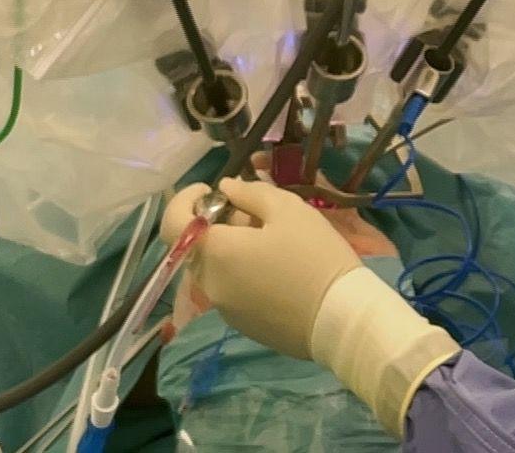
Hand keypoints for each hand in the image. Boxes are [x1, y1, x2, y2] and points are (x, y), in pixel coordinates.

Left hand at [163, 179, 458, 434]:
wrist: (340, 318)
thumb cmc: (314, 256)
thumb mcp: (289, 210)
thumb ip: (250, 192)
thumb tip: (226, 188)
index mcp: (215, 252)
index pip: (173, 223)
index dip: (184, 200)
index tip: (210, 190)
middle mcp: (209, 283)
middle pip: (196, 246)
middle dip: (216, 224)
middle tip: (253, 214)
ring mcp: (224, 309)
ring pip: (214, 269)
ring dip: (230, 250)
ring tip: (269, 242)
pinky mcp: (241, 325)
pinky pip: (231, 290)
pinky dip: (242, 274)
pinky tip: (277, 272)